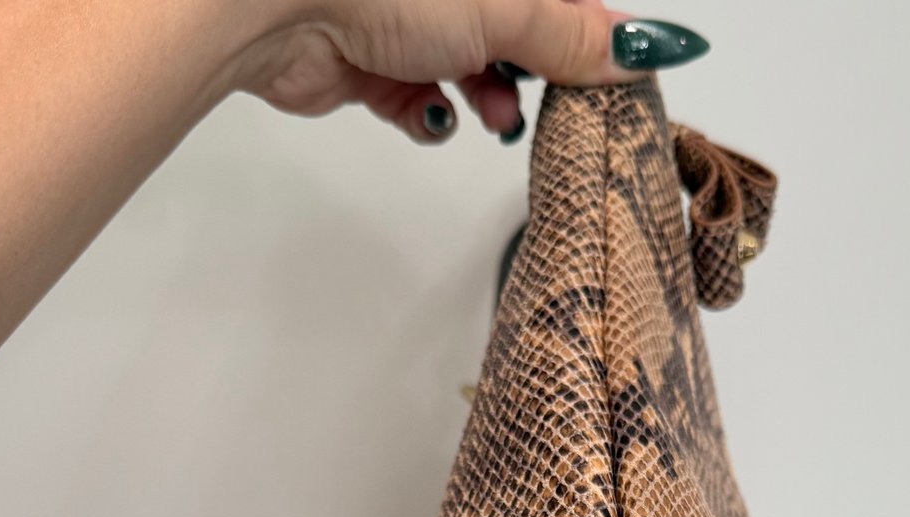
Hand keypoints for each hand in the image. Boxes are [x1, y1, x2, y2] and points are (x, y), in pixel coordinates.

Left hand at [240, 3, 709, 145]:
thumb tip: (639, 50)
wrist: (271, 3)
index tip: (622, 73)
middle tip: (552, 99)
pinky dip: (428, 113)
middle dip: (535, 70)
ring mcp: (402, 14)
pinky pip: (415, 97)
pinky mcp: (366, 60)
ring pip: (467, 66)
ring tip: (492, 111)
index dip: (591, 32)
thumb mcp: (508, 4)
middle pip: (515, 30)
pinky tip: (429, 112)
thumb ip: (572, 34)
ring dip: (488, 97)